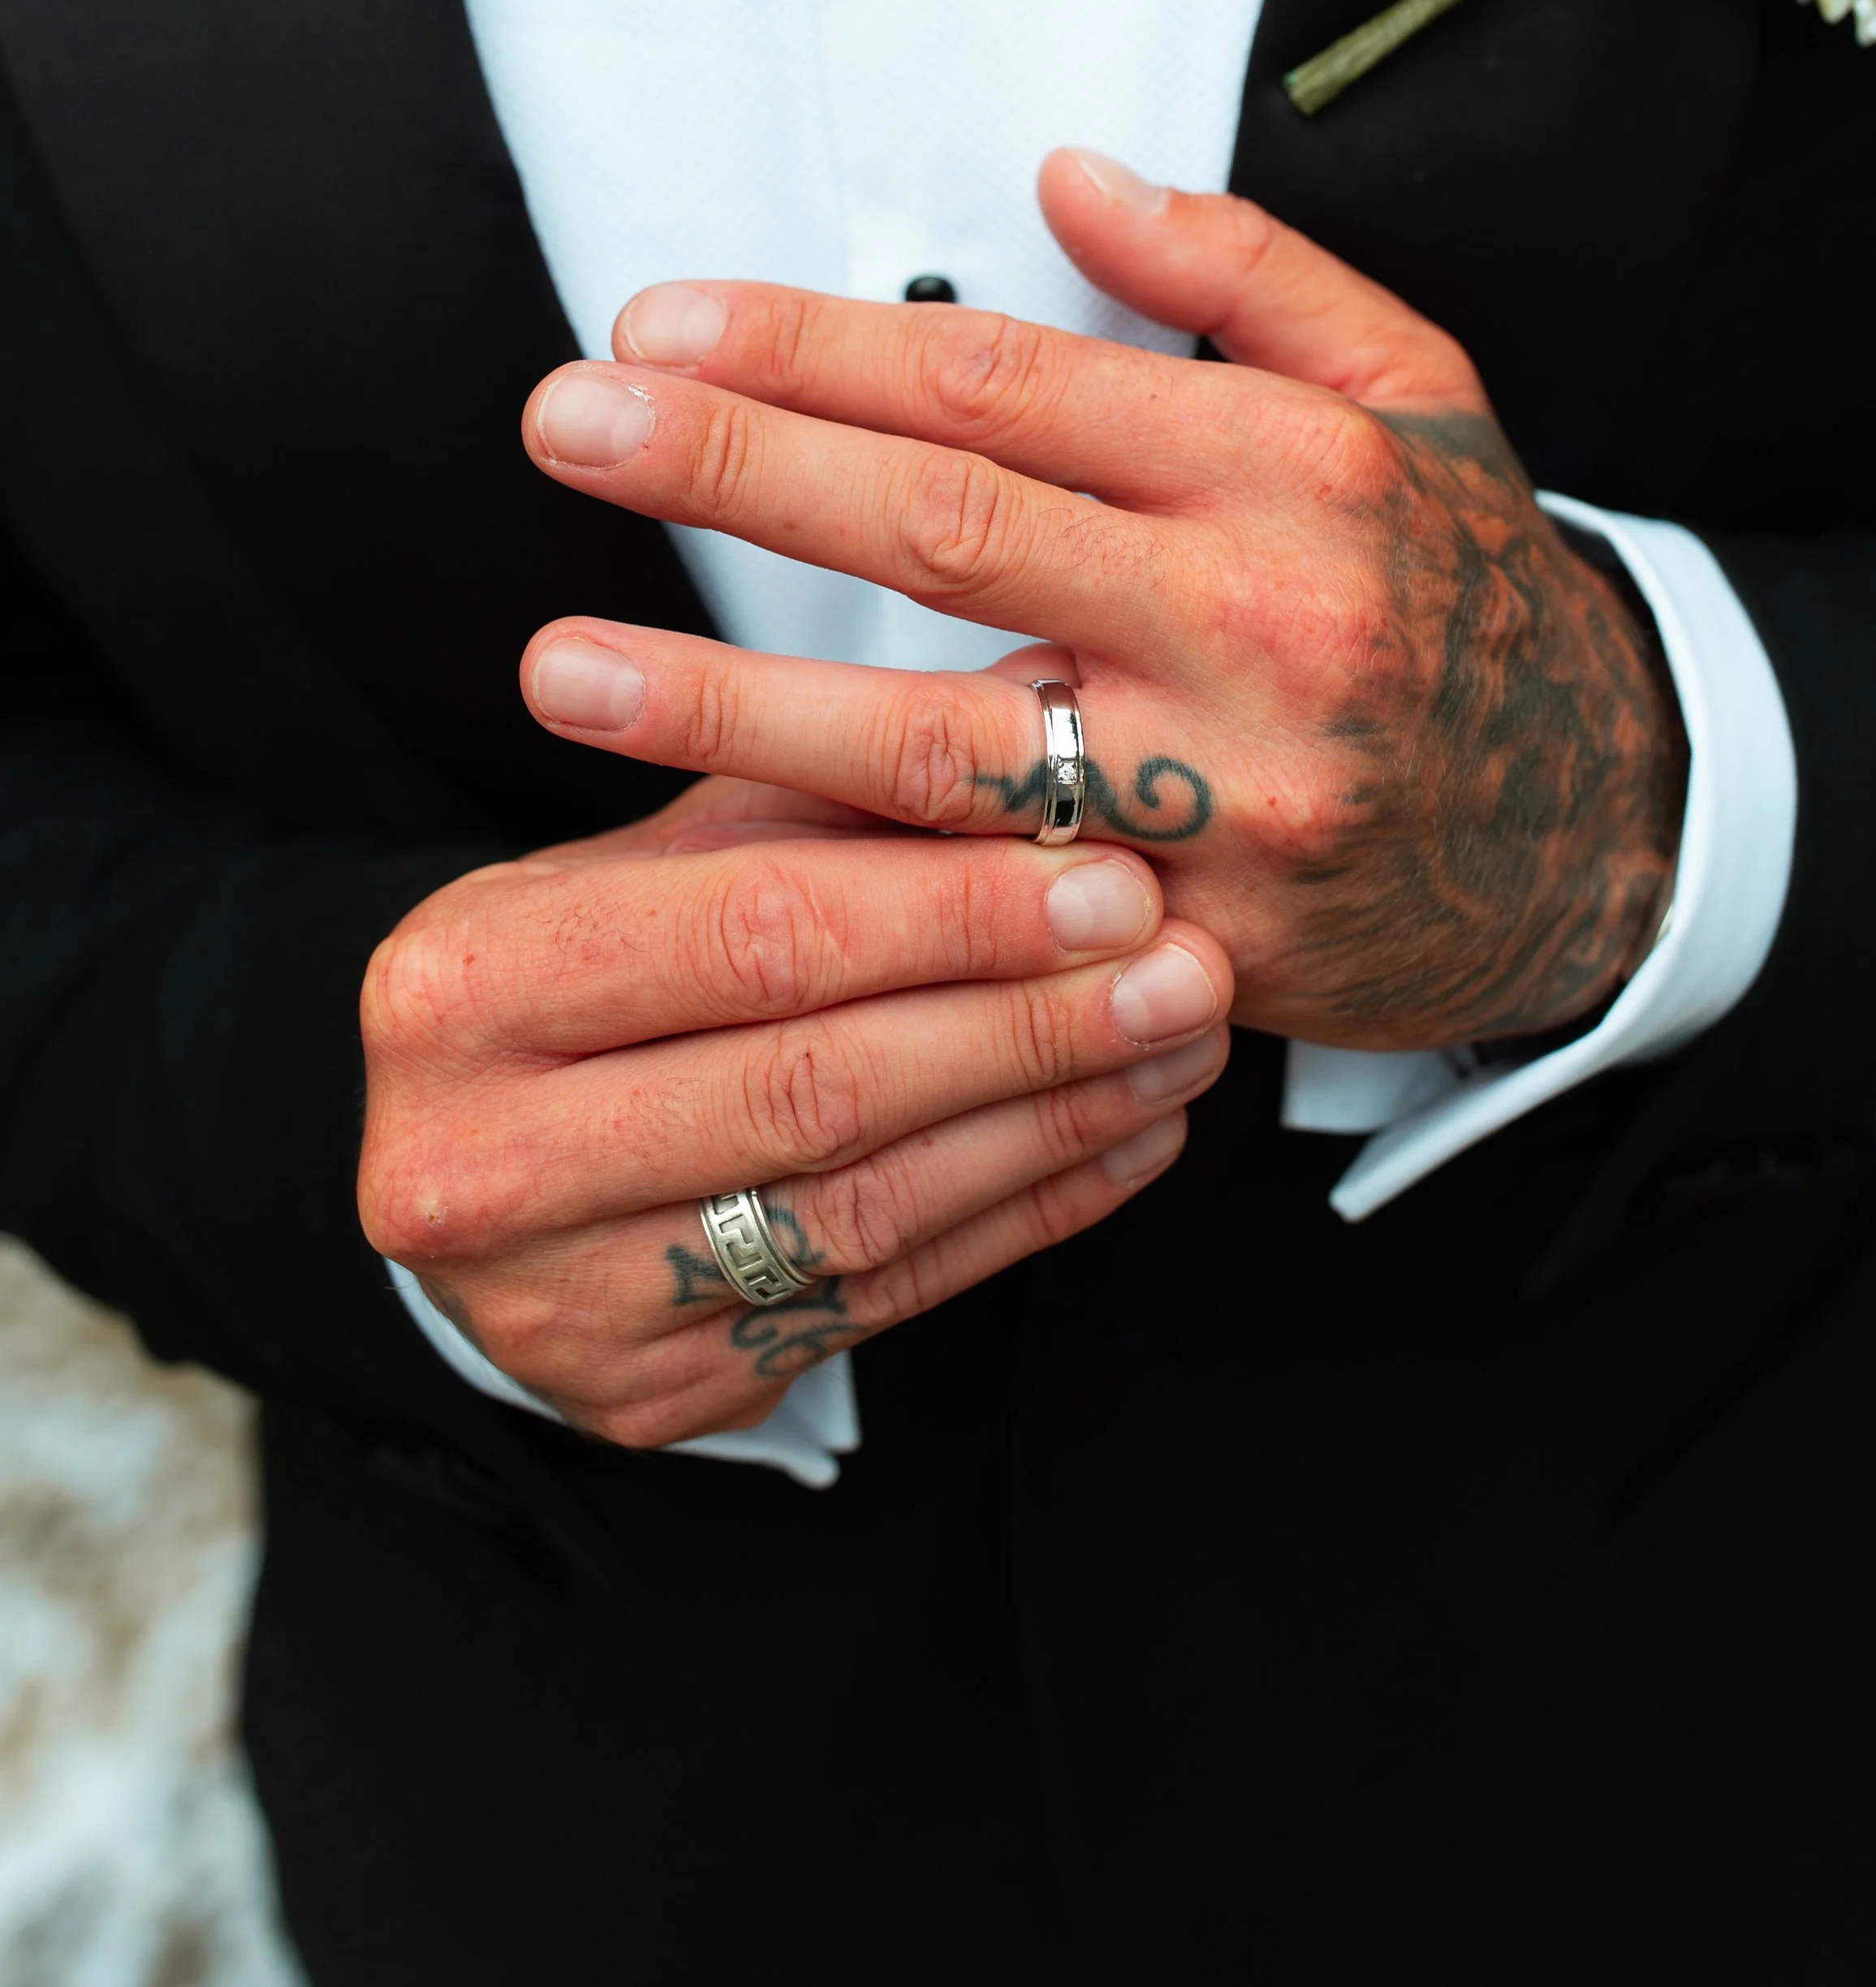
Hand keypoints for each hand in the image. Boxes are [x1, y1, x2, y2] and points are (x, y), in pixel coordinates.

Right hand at [357, 783, 1230, 1447]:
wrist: (470, 1157)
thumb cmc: (584, 977)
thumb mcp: (657, 856)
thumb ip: (826, 790)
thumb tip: (1038, 709)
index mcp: (466, 982)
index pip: (754, 933)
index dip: (950, 911)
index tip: (1104, 879)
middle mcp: (480, 1156)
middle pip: (815, 1083)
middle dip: (1027, 1021)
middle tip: (1179, 970)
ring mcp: (556, 1302)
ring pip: (860, 1207)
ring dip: (1050, 1122)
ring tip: (1178, 1048)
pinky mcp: (640, 1396)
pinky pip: (875, 1301)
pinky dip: (1019, 1217)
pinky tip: (1119, 1141)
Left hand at [516, 154, 1685, 1049]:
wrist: (1606, 830)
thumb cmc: (1469, 588)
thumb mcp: (1416, 389)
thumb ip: (1245, 272)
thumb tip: (1067, 175)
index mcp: (1290, 466)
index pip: (1006, 384)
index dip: (817, 348)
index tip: (664, 323)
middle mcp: (1257, 624)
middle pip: (949, 532)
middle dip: (735, 471)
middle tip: (570, 422)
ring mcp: (1225, 800)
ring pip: (939, 747)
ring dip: (728, 706)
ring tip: (561, 668)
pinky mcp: (1198, 943)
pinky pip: (989, 905)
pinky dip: (845, 872)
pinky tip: (703, 842)